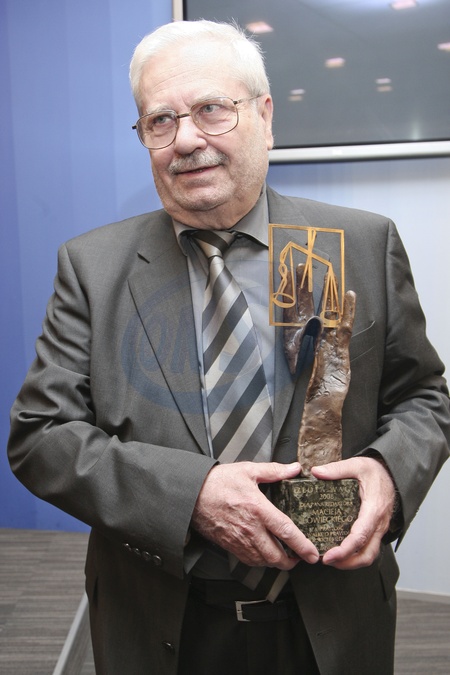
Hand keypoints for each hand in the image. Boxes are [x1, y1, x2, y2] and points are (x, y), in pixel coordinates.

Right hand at [191, 461, 319, 568]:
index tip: (314, 554)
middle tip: (300, 557)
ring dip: (276, 562)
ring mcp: (239, 540)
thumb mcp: (248, 470)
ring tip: (285, 556)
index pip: (286, 532)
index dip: (303, 546)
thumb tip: (294, 469)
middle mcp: (250, 529)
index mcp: (258, 509)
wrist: (192, 494)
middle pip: (276, 556)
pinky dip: (261, 561)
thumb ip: (274, 471)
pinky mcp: (230, 545)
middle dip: (292, 562)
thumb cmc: (219, 481)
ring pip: (263, 561)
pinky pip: (249, 560)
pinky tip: (265, 553)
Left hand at [312, 457, 396, 569]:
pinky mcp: (377, 529)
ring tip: (332, 559)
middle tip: (327, 560)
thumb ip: (337, 469)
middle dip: (347, 563)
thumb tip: (316, 472)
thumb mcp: (357, 464)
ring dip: (352, 562)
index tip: (329, 556)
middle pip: (367, 554)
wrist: (393, 473)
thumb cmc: (376, 471)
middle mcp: (379, 523)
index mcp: (373, 509)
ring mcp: (379, 528)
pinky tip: (341, 550)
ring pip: (369, 554)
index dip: (344, 550)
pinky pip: (369, 547)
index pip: (360, 536)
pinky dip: (356, 554)